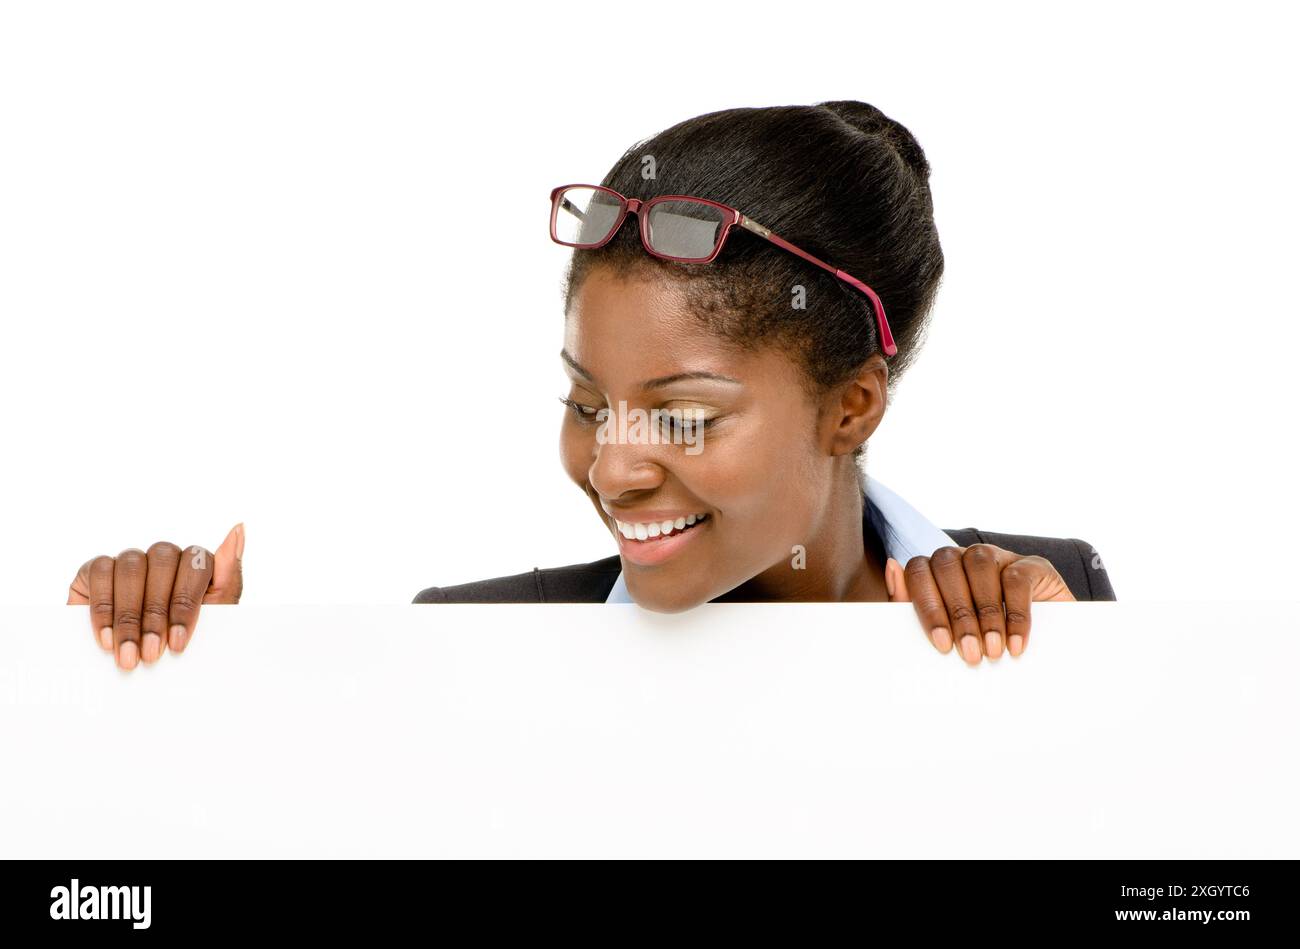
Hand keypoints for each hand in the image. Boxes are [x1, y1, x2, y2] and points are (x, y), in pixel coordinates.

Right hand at [66, 523, 244, 670]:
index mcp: (195, 564)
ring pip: (132, 566)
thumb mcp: (216, 616)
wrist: (143, 671)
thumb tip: (239, 528)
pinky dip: (103, 609)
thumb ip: (229, 576)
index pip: (196, 563)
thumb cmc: (184, 641)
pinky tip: (106, 638)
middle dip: (156, 614)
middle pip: (163, 562)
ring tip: (128, 655)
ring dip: (129, 616)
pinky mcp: (96, 569)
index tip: (177, 643)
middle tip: (150, 654)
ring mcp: (130, 560)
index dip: (185, 604)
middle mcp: (163, 556)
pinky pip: (99, 572)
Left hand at [883, 544, 1073, 664]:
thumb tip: (892, 566)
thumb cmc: (984, 642)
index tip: (942, 644)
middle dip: (957, 614)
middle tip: (971, 654)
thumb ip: (914, 606)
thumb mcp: (948, 631)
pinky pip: (1017, 578)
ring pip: (980, 565)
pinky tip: (1015, 644)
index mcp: (939, 570)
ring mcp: (1000, 556)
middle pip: (947, 567)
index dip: (928, 606)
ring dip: (985, 612)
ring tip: (992, 651)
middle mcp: (966, 556)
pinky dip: (1015, 614)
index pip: (919, 570)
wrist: (1045, 652)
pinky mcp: (1033, 564)